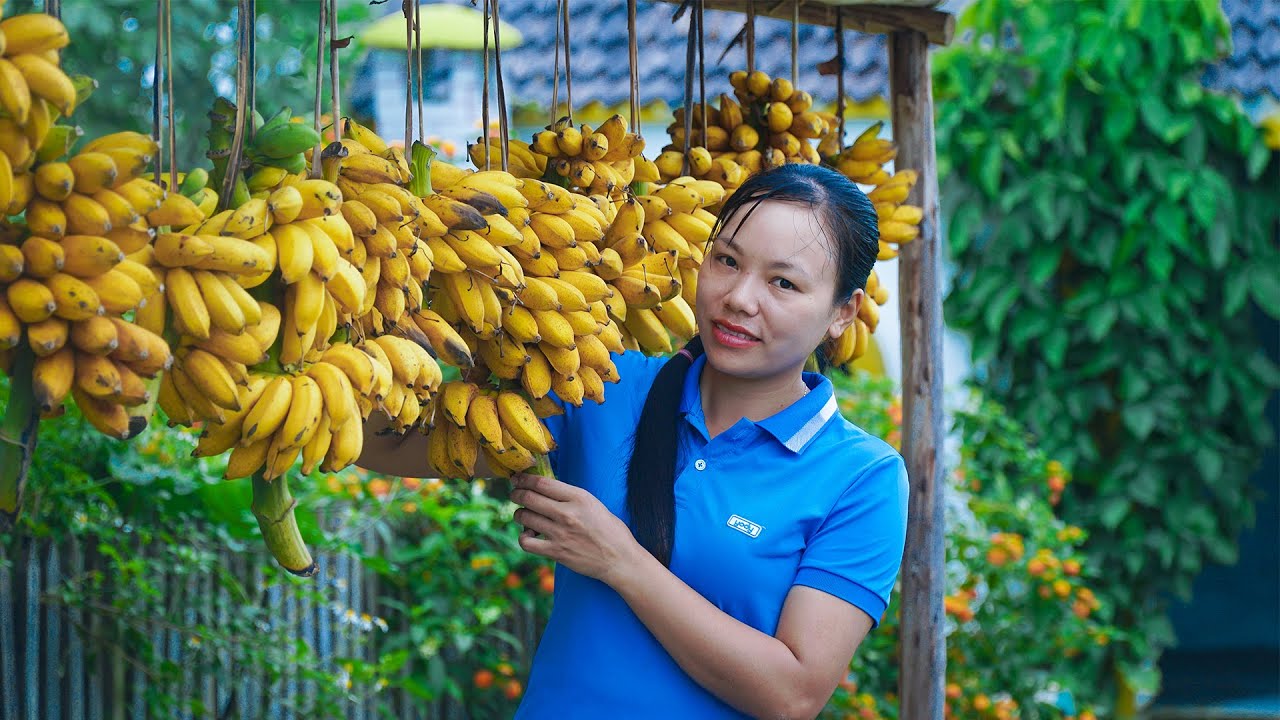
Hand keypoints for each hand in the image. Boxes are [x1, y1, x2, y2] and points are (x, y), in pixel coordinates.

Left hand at [510, 472, 641, 586]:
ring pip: (524, 517)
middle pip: (528, 498)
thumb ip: (571, 497)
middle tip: (515, 494)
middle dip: (516, 494)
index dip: (524, 479)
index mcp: (579, 497)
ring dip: (519, 514)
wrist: (620, 559)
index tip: (518, 479)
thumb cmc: (611, 530)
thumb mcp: (594, 504)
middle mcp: (567, 513)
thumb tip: (546, 489)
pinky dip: (523, 537)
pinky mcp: (556, 552)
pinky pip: (526, 542)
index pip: (542, 483)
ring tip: (524, 515)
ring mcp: (560, 533)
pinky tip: (530, 536)